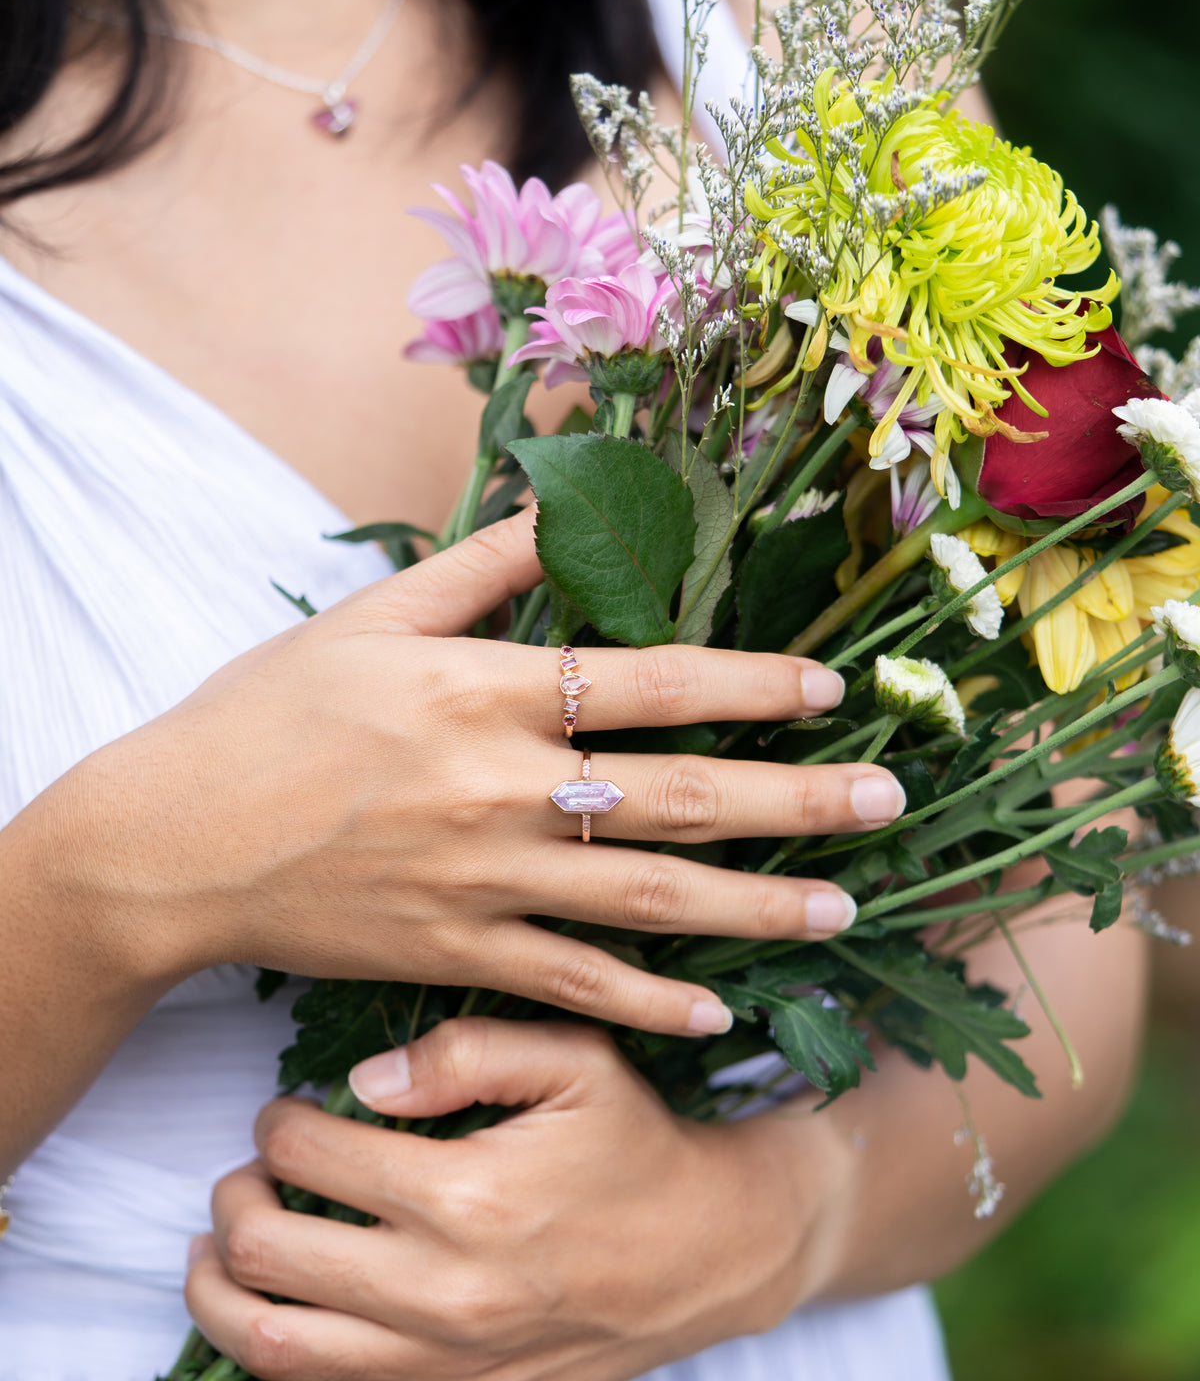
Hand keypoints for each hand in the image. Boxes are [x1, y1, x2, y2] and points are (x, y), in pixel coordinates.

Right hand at [78, 509, 903, 1032]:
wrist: (175, 841)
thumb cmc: (268, 715)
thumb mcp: (368, 617)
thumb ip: (478, 569)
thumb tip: (559, 509)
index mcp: (486, 691)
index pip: (650, 683)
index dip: (750, 683)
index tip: (831, 689)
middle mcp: (503, 789)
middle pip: (680, 796)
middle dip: (796, 799)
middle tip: (888, 802)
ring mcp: (486, 882)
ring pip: (650, 900)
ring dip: (757, 907)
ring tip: (844, 912)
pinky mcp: (459, 954)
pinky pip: (576, 988)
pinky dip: (651, 1004)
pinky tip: (722, 1010)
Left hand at [188, 1017, 844, 1379]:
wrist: (708, 1253)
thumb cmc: (635, 1145)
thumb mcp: (576, 1060)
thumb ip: (467, 1051)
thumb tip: (365, 1082)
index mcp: (467, 1196)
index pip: (314, 1154)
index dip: (279, 1121)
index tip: (287, 1109)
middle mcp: (442, 1292)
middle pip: (270, 1254)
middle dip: (235, 1198)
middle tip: (247, 1169)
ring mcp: (444, 1362)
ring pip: (277, 1348)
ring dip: (221, 1293)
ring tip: (221, 1247)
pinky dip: (281, 1353)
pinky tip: (283, 1307)